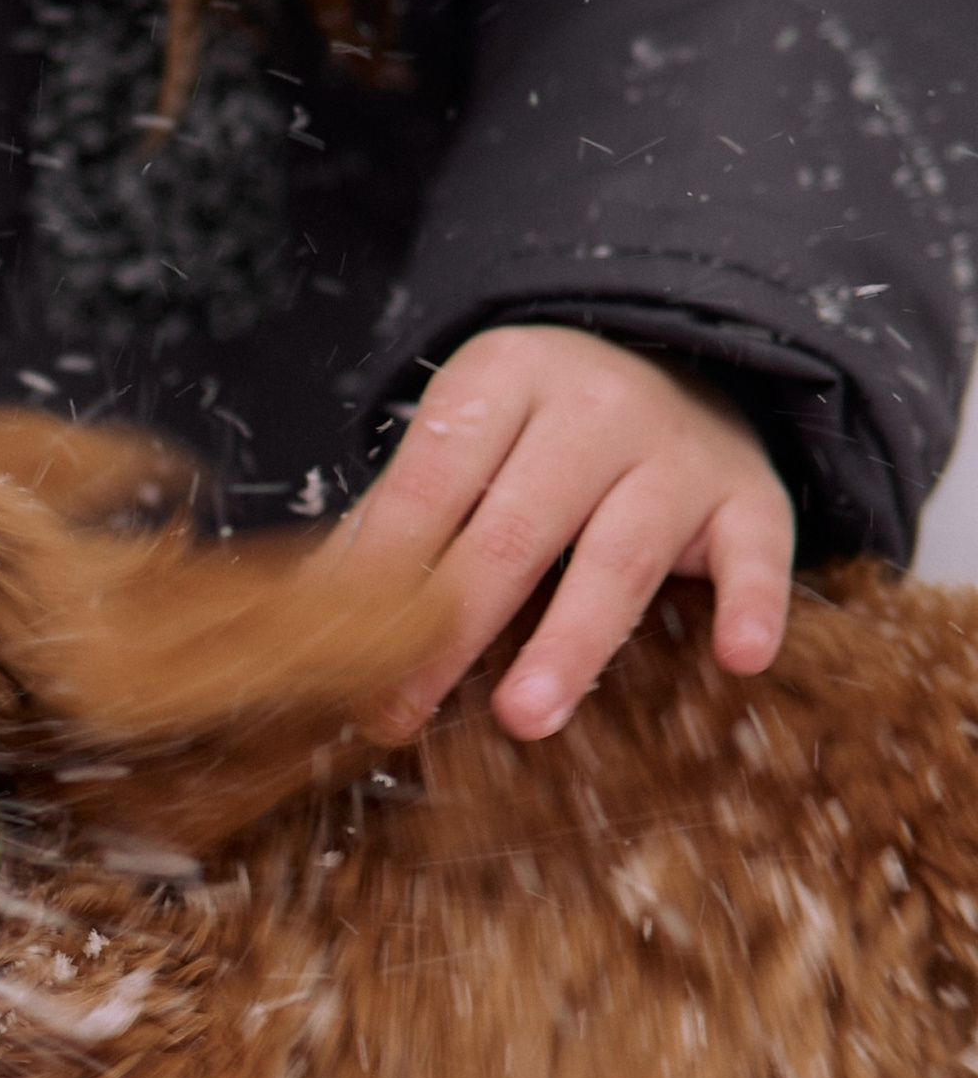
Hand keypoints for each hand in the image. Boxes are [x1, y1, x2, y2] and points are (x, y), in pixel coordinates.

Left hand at [345, 322, 793, 739]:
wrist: (681, 361)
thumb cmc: (543, 432)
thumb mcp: (470, 438)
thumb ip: (405, 513)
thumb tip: (320, 604)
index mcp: (504, 378)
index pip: (431, 483)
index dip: (385, 575)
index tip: (349, 658)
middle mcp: (594, 406)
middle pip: (514, 530)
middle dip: (454, 629)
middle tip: (405, 709)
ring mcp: (678, 450)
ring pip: (619, 556)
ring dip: (571, 643)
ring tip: (525, 716)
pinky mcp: (750, 494)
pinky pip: (757, 553)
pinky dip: (751, 604)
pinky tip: (738, 658)